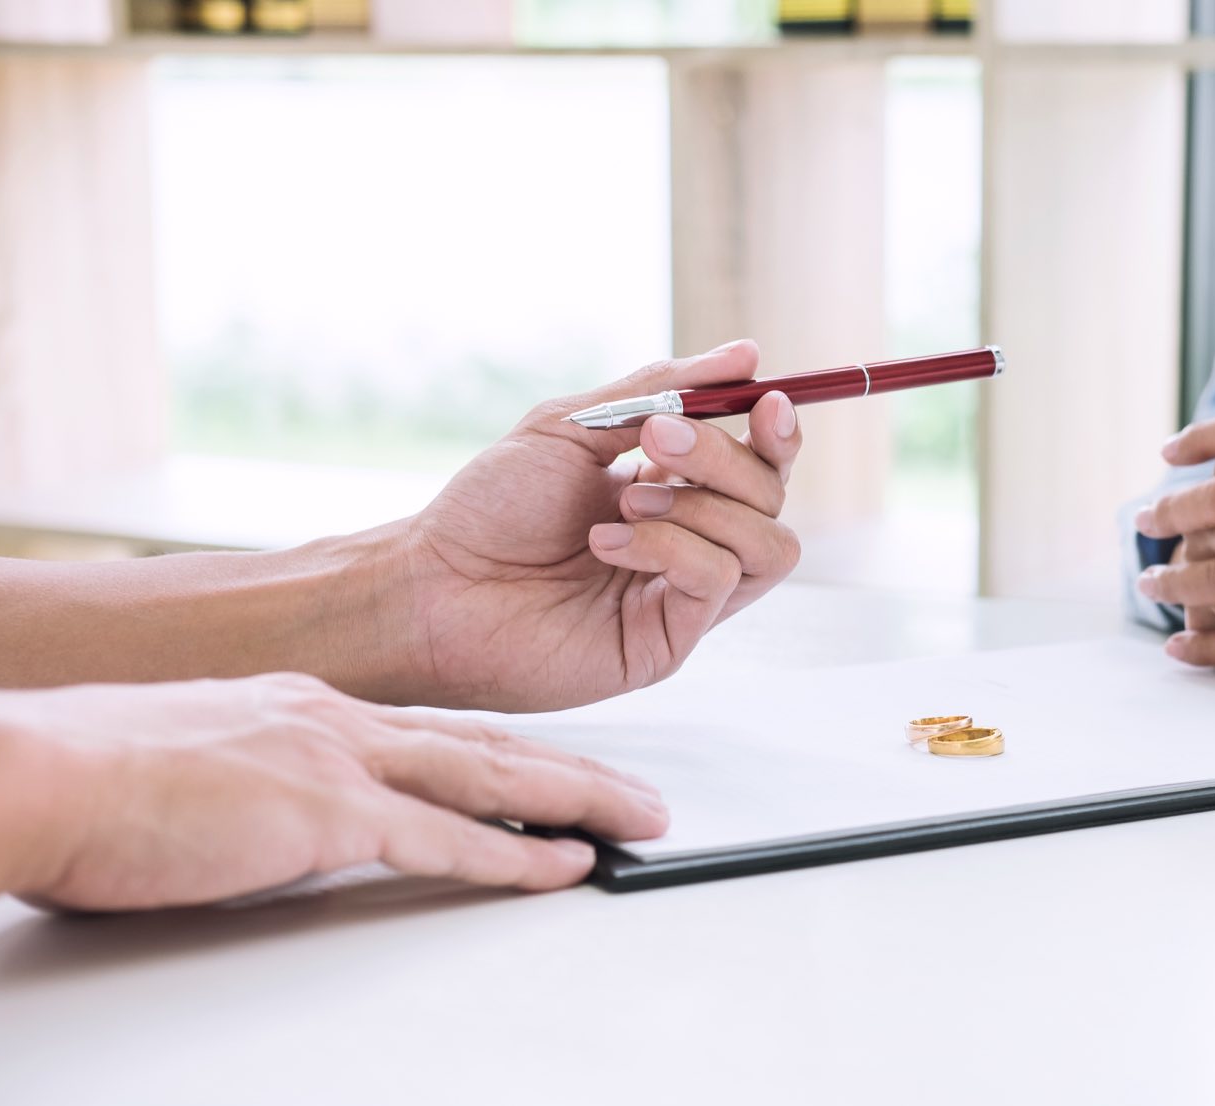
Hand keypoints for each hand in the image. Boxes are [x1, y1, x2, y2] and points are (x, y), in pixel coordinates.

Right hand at [0, 675, 667, 915]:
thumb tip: (271, 818)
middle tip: (641, 793)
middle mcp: (340, 722)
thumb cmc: (93, 777)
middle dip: (575, 771)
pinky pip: (446, 839)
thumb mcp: (196, 763)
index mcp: (310, 708)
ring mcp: (338, 761)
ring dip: (576, 802)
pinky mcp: (325, 813)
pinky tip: (565, 865)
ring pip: (490, 777)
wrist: (38, 771)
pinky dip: (515, 854)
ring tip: (638, 821)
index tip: (559, 771)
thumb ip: (255, 782)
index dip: (511, 753)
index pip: (438, 732)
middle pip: (488, 744)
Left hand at [391, 341, 802, 710]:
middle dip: (725, 457)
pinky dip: (670, 547)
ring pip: (767, 545)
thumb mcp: (575, 426)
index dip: (778, 434)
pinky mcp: (669, 641)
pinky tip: (606, 541)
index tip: (766, 400)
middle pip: (771, 498)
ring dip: (702, 506)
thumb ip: (662, 388)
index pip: (761, 466)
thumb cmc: (491, 509)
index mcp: (673, 493)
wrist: (436, 583)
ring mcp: (682, 597)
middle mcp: (689, 545)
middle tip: (657, 440)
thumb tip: (747, 354)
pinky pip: (717, 581)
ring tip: (625, 501)